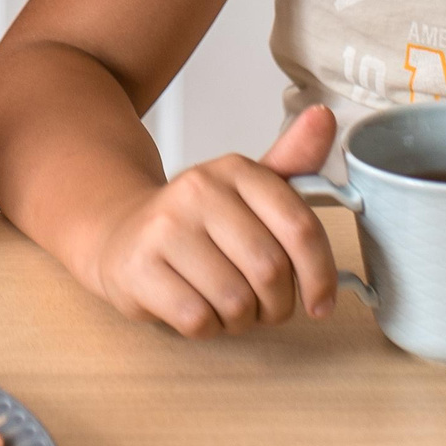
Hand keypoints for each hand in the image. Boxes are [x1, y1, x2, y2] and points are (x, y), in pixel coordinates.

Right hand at [88, 105, 340, 338]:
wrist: (120, 232)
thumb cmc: (197, 221)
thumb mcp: (247, 189)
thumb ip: (293, 161)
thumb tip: (325, 117)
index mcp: (235, 170)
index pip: (300, 227)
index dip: (321, 275)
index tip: (321, 302)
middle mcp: (198, 191)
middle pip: (270, 270)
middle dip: (278, 304)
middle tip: (266, 306)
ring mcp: (163, 229)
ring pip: (235, 301)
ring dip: (242, 319)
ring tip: (229, 307)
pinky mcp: (138, 269)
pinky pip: (198, 320)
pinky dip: (209, 328)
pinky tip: (199, 310)